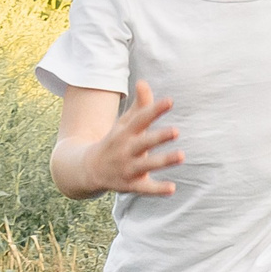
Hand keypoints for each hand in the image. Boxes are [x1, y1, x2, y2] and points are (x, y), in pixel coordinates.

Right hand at [55, 80, 183, 198]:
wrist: (89, 168)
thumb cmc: (115, 142)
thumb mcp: (123, 123)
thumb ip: (139, 105)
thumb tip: (143, 82)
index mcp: (125, 132)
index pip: (141, 119)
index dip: (155, 110)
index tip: (170, 101)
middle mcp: (126, 149)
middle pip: (144, 142)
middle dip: (159, 137)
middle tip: (176, 131)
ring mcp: (128, 168)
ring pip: (147, 164)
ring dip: (163, 160)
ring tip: (182, 155)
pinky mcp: (130, 185)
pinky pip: (145, 188)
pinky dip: (158, 189)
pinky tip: (172, 188)